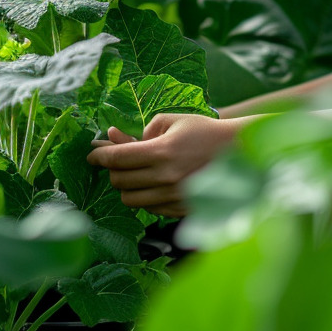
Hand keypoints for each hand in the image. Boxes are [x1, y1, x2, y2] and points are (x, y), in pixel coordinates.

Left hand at [86, 113, 240, 216]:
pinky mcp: (180, 209)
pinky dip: (145, 197)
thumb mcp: (173, 120)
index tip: (92, 154)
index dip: (99, 156)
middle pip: (120, 181)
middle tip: (115, 161)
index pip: (118, 159)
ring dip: (126, 186)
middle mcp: (166, 177)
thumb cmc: (205, 131)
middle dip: (112, 170)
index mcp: (162, 151)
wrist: (239, 153)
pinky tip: (153, 184)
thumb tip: (116, 138)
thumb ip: (144, 130)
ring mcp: (173, 196)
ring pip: (131, 200)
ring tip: (133, 174)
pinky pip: (149, 208)